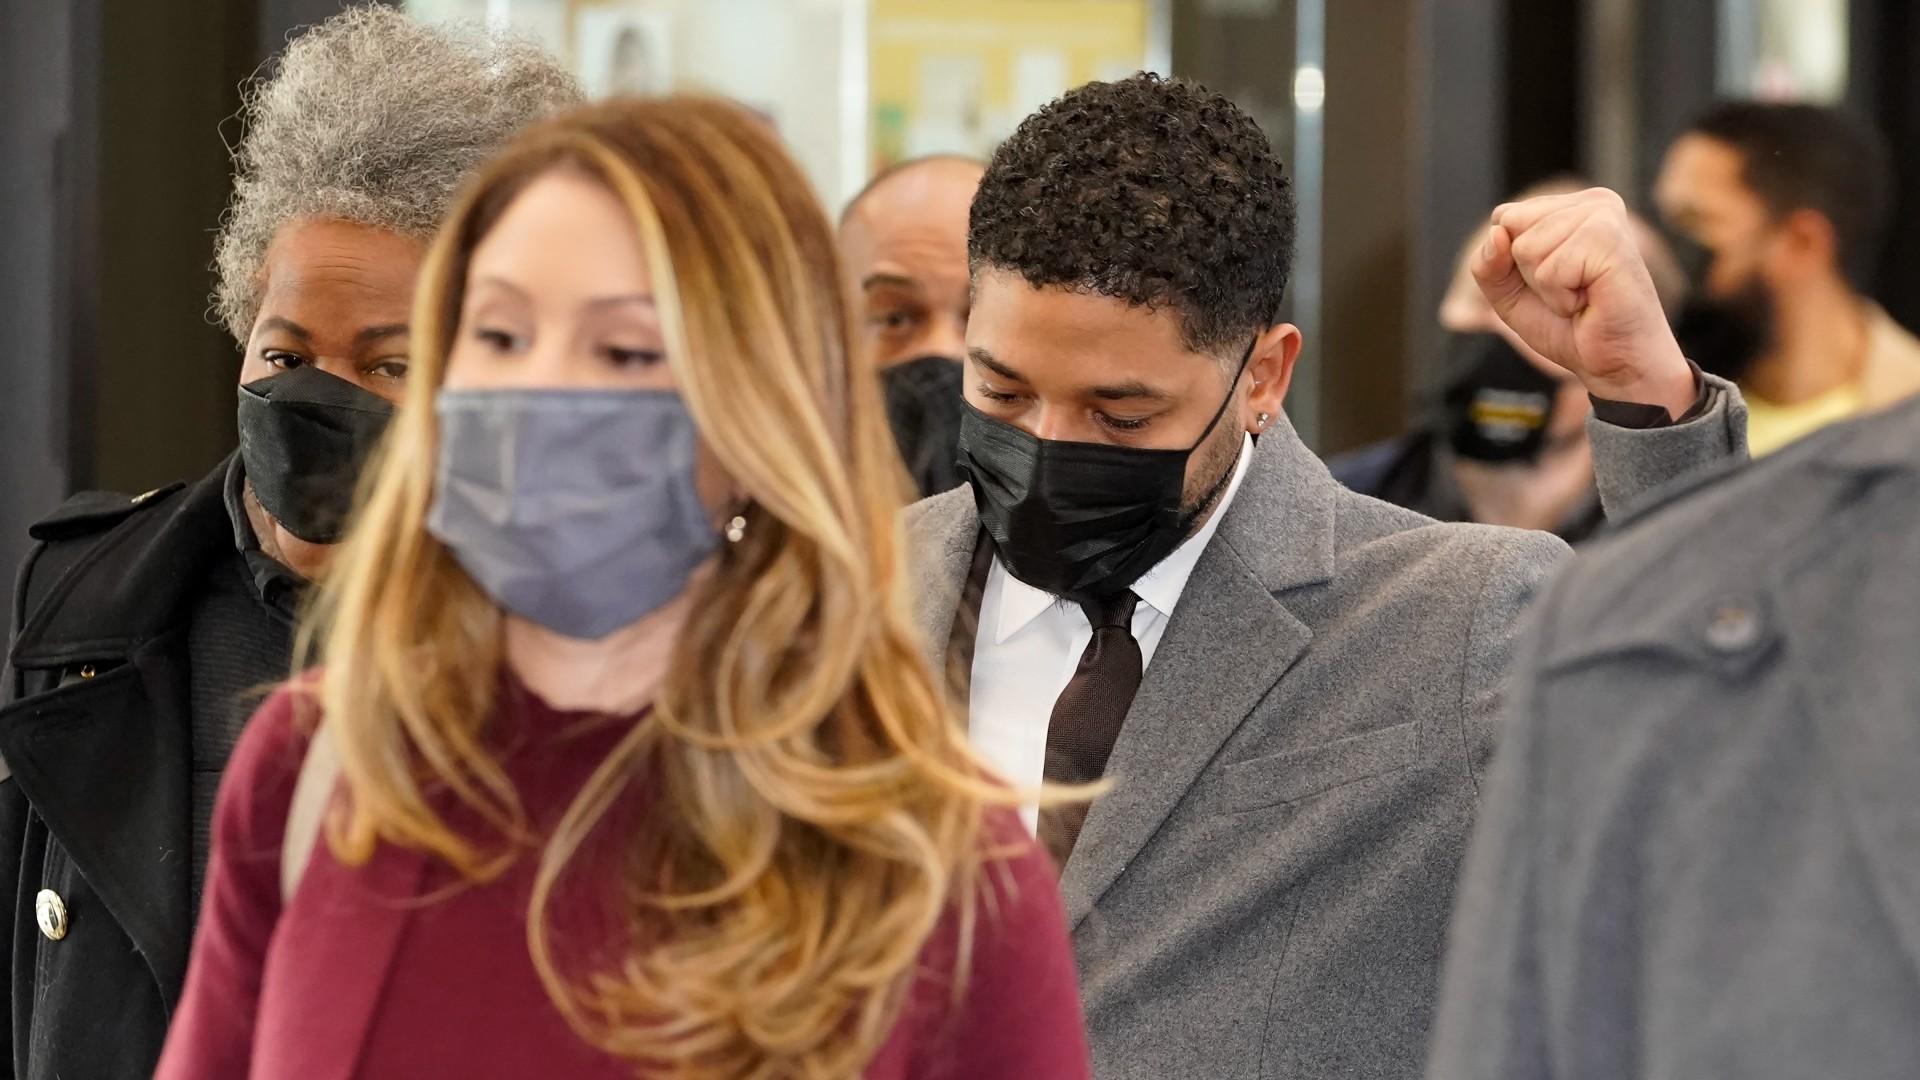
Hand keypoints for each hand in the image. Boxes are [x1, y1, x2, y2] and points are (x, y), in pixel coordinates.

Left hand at [1474, 188, 1694, 418]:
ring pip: (1526, 248)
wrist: (1616, 363)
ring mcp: (1603, 215)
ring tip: (1581, 296)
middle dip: (1527, 274)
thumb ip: (1488, 263)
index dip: (1511, 263)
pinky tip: (1590, 301)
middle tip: (1569, 291)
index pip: (1504, 217)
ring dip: (1546, 287)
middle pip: (1511, 227)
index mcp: (1572, 205)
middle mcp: (1592, 202)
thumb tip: (1497, 232)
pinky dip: (1560, 298)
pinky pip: (1548, 270)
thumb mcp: (1509, 294)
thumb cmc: (1568, 326)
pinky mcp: (1609, 238)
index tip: (1552, 281)